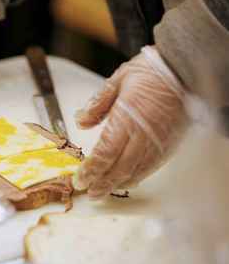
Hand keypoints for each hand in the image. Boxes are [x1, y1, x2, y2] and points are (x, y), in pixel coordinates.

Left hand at [73, 46, 188, 197]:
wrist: (183, 71)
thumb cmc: (151, 73)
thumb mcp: (117, 81)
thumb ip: (98, 104)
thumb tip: (80, 121)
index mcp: (127, 119)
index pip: (105, 152)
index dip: (91, 170)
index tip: (80, 179)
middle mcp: (143, 135)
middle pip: (119, 168)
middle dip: (101, 183)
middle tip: (88, 192)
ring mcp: (157, 142)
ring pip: (135, 171)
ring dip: (117, 184)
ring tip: (102, 191)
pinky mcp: (168, 144)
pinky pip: (151, 167)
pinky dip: (136, 177)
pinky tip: (126, 181)